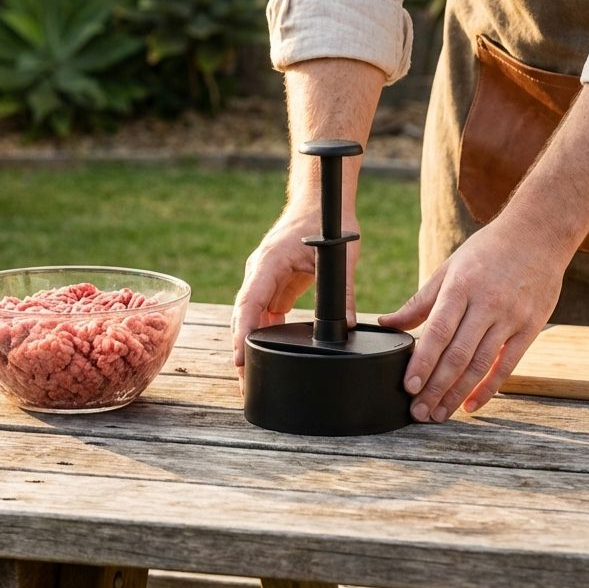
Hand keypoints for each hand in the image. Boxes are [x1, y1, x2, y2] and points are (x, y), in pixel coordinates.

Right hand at [232, 212, 359, 387]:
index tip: (240, 358)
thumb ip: (344, 291)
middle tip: (243, 383)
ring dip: (248, 347)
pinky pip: (262, 316)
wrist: (319, 203)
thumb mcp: (340, 256)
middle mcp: (258, 274)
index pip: (249, 303)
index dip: (243, 332)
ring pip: (249, 320)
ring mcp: (262, 281)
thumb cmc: (326, 223)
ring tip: (251, 379)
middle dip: (240, 350)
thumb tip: (348, 325)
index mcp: (268, 264)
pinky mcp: (271, 288)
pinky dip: (261, 337)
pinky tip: (266, 359)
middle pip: (242, 318)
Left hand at [379, 219, 566, 420]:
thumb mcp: (447, 270)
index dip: (423, 362)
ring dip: (457, 394)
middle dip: (435, 387)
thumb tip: (387, 323)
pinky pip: (507, 365)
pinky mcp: (530, 328)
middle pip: (457, 355)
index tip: (408, 386)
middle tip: (418, 412)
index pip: (438, 332)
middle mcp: (487, 305)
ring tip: (438, 414)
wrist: (537, 236)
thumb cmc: (485, 252)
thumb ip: (419, 302)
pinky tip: (469, 405)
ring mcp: (511, 318)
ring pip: (480, 365)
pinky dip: (488, 388)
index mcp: (460, 288)